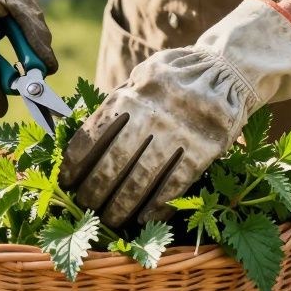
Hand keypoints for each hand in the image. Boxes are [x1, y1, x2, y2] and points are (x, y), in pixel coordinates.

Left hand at [61, 0, 290, 227]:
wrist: (225, 70)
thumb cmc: (173, 77)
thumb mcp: (140, 78)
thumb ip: (117, 104)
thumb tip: (83, 137)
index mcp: (129, 96)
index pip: (92, 136)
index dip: (75, 164)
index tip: (65, 182)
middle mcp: (150, 115)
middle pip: (113, 163)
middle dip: (94, 190)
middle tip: (85, 207)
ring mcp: (178, 133)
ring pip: (141, 178)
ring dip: (121, 204)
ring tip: (109, 220)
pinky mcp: (204, 149)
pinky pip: (174, 183)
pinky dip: (157, 205)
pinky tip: (143, 219)